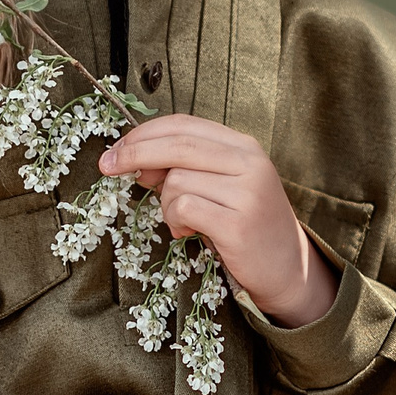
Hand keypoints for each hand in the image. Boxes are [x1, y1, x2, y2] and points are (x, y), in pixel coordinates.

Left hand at [98, 115, 337, 326]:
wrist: (288, 269)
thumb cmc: (245, 225)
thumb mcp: (219, 187)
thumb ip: (184, 168)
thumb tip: (133, 160)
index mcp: (243, 146)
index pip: (184, 125)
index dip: (144, 133)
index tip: (116, 147)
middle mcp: (249, 162)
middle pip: (176, 145)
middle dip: (134, 153)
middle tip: (106, 166)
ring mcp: (246, 192)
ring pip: (176, 182)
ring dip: (166, 205)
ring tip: (184, 223)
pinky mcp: (238, 223)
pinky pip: (183, 208)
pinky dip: (175, 222)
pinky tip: (188, 233)